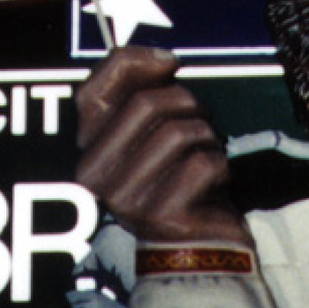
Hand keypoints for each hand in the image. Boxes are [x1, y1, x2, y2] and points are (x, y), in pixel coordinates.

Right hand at [75, 46, 250, 245]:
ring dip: (207, 138)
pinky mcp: (159, 215)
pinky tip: (216, 183)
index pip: (91, 90)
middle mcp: (95, 177)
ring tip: (207, 155)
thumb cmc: (182, 182)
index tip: (170, 63)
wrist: (203, 247)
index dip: (133, 63)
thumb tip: (162, 60)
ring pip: (178, 132)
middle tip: (202, 124)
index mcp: (88, 152)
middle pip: (146, 104)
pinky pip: (201, 164)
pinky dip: (220, 166)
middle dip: (188, 104)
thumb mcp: (158, 133)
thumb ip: (145, 92)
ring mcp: (125, 199)